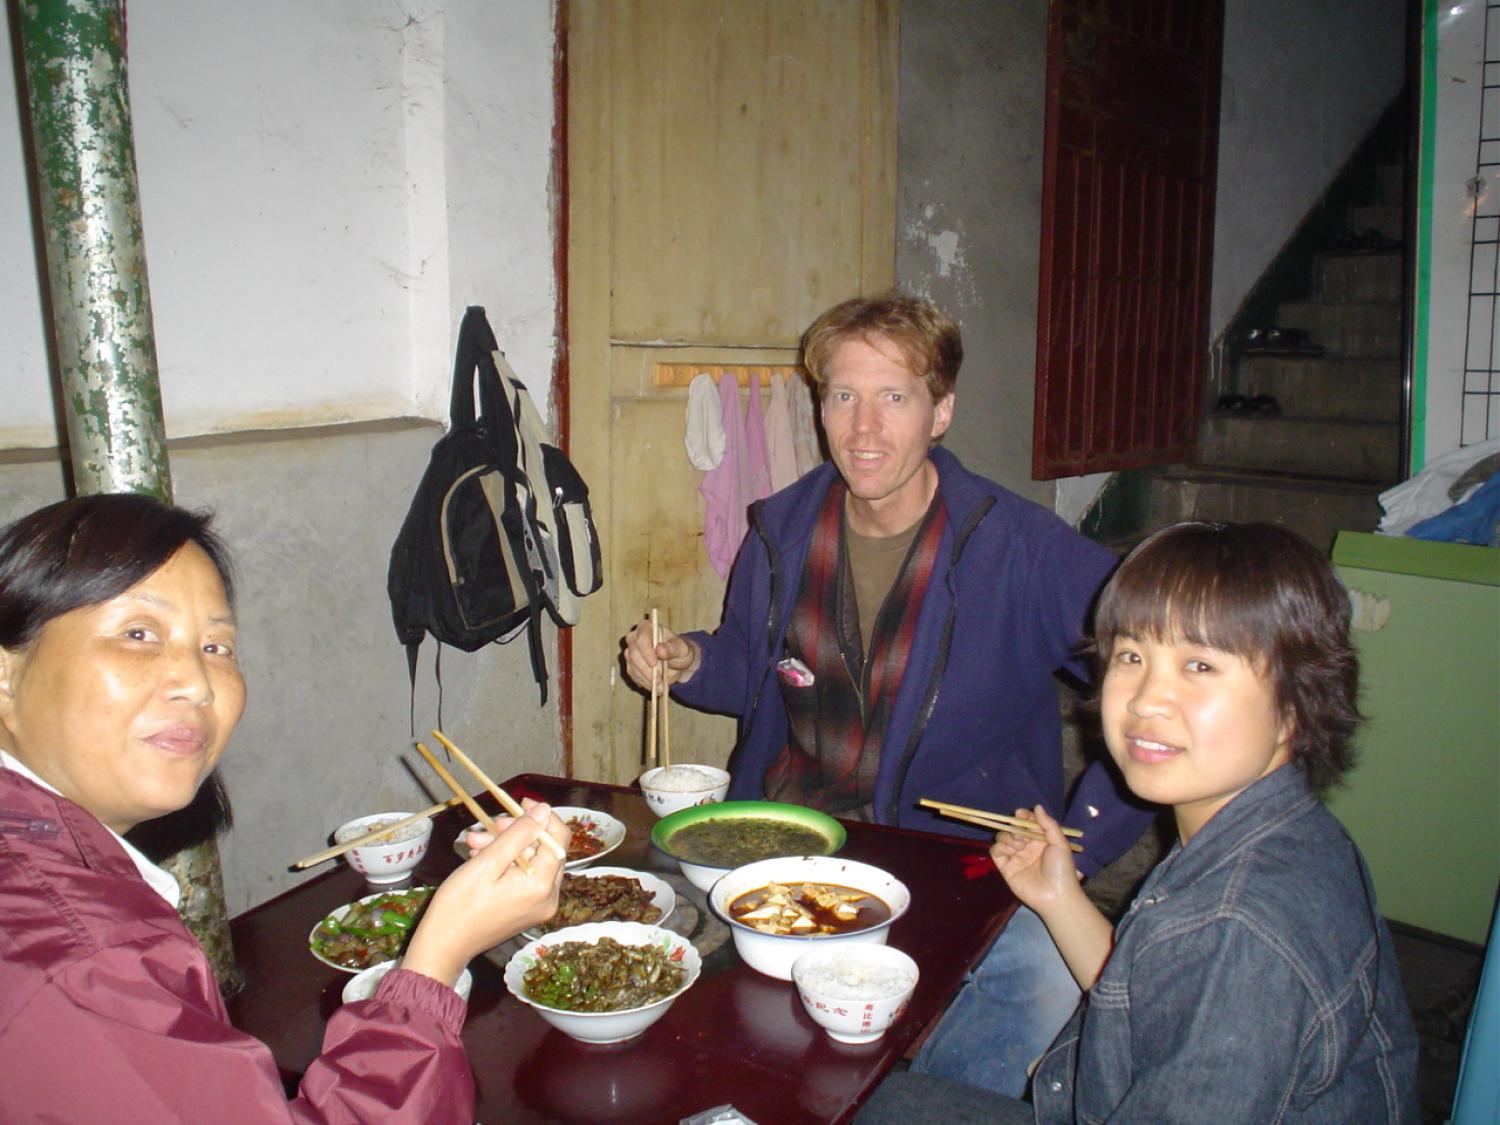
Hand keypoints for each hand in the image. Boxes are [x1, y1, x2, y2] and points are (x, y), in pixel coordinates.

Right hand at [401, 800, 567, 987]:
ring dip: (506, 846)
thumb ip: (519, 834)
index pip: (558, 838)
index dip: (542, 816)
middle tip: (486, 826)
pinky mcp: (528, 910)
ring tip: (474, 844)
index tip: (520, 803)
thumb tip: (544, 810)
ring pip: (532, 860)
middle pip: (544, 849)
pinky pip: (525, 876)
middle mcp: (549, 897)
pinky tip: (481, 859)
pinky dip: (507, 863)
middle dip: (516, 832)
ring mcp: (539, 906)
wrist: (443, 946)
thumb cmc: (459, 906)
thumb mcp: (488, 862)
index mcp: (541, 886)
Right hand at [621, 618, 700, 691]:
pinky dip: (645, 683)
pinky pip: (634, 676)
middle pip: (632, 653)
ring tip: (661, 687)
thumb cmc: (681, 651)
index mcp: (647, 628)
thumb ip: (672, 648)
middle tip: (659, 681)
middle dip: (645, 669)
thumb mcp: (682, 649)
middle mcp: (635, 638)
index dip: (646, 651)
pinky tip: (656, 687)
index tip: (654, 664)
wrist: (679, 663)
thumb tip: (659, 650)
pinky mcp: (631, 666)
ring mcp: (631, 653)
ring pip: (632, 667)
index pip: (641, 638)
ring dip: (646, 679)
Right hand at [989, 804, 1081, 912]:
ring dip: (1008, 837)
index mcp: (1040, 839)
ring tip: (1019, 847)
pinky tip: (1011, 852)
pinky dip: (1000, 847)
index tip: (1020, 814)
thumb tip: (1036, 806)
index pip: (1027, 822)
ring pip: (1002, 837)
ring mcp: (1015, 856)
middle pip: (1012, 828)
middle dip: (1014, 827)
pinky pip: (995, 851)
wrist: (1055, 895)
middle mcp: (1026, 846)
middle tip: (1021, 836)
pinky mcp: (1005, 867)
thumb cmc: (1061, 869)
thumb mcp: (1060, 844)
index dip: (1023, 816)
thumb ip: (1048, 824)